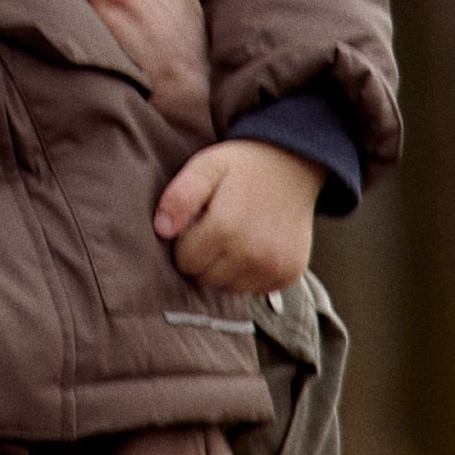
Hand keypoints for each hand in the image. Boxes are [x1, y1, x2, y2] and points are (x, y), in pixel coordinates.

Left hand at [153, 138, 320, 294]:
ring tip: (232, 238)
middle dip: (202, 258)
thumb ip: (180, 196)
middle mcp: (254, 253)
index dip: (184, 243)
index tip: (196, 223)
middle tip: (214, 229)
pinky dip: (247, 275)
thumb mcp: (205, 167)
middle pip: (205, 279)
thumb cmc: (241, 167)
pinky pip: (253, 290)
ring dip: (223, 270)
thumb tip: (162, 230)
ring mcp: (275, 267)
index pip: (185, 261)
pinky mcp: (289, 274)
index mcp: (227, 227)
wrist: (293, 164)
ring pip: (228, 289)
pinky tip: (250, 249)